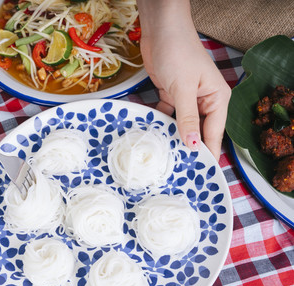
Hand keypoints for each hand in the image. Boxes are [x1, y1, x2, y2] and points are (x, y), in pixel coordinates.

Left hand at [137, 0, 230, 159]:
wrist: (160, 30)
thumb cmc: (178, 53)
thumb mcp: (184, 89)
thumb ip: (188, 118)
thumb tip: (193, 145)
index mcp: (217, 99)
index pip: (214, 132)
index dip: (206, 151)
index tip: (198, 172)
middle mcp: (205, 100)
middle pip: (197, 130)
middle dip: (187, 146)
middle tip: (176, 168)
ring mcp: (187, 98)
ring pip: (180, 124)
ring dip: (171, 135)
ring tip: (162, 155)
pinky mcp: (170, 94)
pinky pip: (166, 114)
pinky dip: (159, 121)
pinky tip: (151, 133)